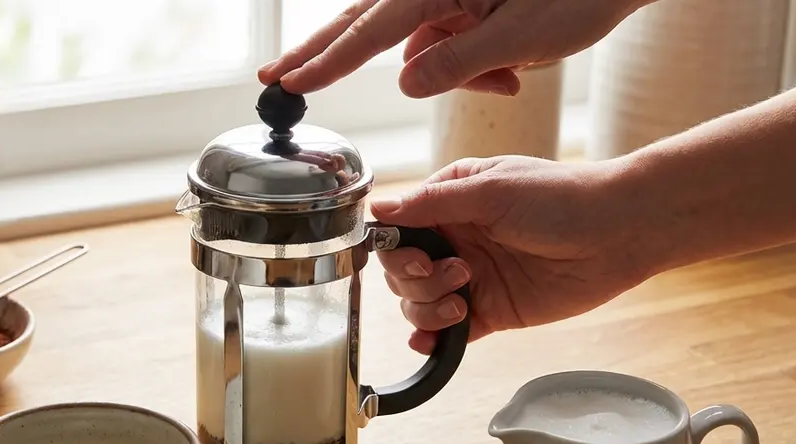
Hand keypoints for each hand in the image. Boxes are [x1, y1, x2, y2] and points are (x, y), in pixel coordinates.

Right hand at [259, 0, 647, 96]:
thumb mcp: (521, 38)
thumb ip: (456, 62)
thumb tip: (403, 83)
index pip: (370, 31)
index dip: (326, 63)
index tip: (289, 83)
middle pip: (361, 23)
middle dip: (322, 54)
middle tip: (275, 78)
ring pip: (414, 41)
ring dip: (449, 70)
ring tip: (511, 77)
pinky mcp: (463, 1)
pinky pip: (444, 39)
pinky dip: (466, 62)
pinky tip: (512, 66)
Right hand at [374, 156, 650, 353]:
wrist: (618, 232)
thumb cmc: (561, 198)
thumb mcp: (490, 190)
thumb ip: (431, 203)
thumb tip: (378, 210)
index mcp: (450, 203)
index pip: (398, 231)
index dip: (396, 250)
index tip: (417, 257)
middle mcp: (455, 240)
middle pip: (402, 272)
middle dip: (416, 280)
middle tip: (456, 274)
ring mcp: (472, 278)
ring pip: (419, 304)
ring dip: (427, 309)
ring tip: (462, 301)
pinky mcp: (491, 312)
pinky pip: (448, 333)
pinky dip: (433, 341)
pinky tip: (431, 343)